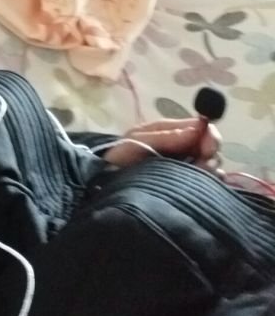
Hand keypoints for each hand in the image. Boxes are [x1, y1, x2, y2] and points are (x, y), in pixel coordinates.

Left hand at [103, 118, 222, 176]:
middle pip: (210, 147)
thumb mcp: (139, 141)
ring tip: (195, 177)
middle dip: (210, 155)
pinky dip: (207, 183)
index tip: (207, 150)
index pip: (202, 127)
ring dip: (208, 170)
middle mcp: (182, 145)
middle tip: (202, 166)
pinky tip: (200, 188)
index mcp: (171, 130)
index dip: (210, 136)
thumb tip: (199, 128)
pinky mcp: (184, 183)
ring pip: (210, 165)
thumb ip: (167, 136)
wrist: (105, 178)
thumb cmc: (119, 154)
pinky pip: (205, 182)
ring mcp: (184, 164)